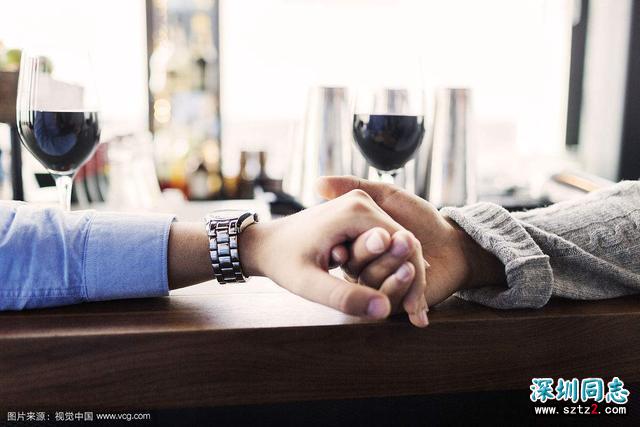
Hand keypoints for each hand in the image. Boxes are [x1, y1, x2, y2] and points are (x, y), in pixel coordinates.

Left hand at [240, 189, 428, 326]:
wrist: (263, 243)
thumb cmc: (281, 262)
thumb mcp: (308, 283)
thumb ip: (344, 297)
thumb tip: (383, 309)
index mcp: (356, 210)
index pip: (404, 246)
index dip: (413, 281)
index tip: (415, 313)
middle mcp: (363, 201)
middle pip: (404, 243)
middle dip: (412, 279)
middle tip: (417, 316)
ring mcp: (361, 205)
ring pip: (397, 243)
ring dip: (404, 275)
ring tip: (411, 311)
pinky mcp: (358, 215)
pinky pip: (384, 242)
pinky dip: (391, 267)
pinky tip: (395, 295)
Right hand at [317, 176, 505, 306]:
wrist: (452, 243)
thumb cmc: (420, 218)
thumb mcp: (387, 196)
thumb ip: (354, 187)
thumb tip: (316, 183)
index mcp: (355, 244)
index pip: (342, 248)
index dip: (343, 248)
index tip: (345, 246)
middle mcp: (363, 267)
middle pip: (356, 266)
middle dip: (374, 253)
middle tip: (396, 238)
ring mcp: (379, 285)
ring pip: (373, 283)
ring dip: (392, 270)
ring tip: (410, 262)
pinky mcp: (396, 301)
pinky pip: (391, 299)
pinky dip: (403, 289)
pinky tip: (414, 277)